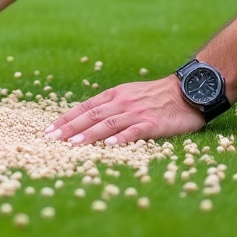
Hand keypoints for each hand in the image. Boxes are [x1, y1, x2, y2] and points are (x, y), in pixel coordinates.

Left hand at [45, 76, 204, 145]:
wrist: (188, 91)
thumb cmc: (157, 96)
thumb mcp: (130, 95)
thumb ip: (111, 106)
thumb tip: (88, 121)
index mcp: (115, 95)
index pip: (85, 107)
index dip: (66, 118)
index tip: (49, 129)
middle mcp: (122, 102)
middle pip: (91, 115)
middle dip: (69, 128)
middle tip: (51, 139)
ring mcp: (137, 112)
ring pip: (108, 124)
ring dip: (89, 134)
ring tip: (72, 144)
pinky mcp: (152, 123)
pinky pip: (134, 131)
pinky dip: (120, 138)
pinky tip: (109, 146)